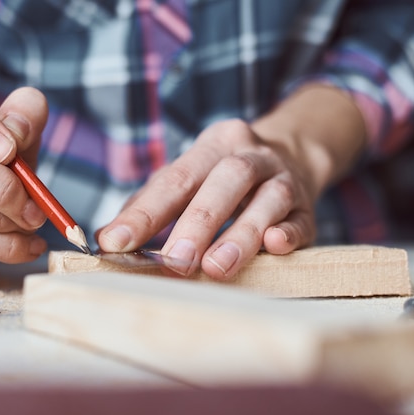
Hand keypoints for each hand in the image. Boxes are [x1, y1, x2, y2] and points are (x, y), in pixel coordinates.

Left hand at [97, 119, 316, 278]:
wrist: (293, 154)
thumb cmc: (221, 178)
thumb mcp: (187, 178)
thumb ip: (148, 205)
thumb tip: (106, 240)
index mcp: (211, 146)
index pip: (173, 179)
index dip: (143, 213)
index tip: (115, 243)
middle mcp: (249, 156)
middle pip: (224, 181)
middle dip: (197, 223)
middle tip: (175, 262)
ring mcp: (283, 179)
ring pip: (267, 200)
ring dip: (240, 235)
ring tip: (216, 268)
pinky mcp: (307, 207)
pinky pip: (301, 219)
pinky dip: (287, 233)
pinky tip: (275, 247)